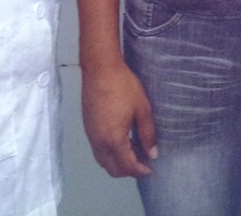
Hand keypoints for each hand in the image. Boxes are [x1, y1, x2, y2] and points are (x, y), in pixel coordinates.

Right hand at [82, 61, 156, 176]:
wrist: (100, 68)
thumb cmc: (123, 86)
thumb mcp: (142, 108)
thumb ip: (147, 134)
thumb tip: (153, 154)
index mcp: (113, 139)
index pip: (126, 166)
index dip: (140, 171)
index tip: (151, 169)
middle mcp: (99, 142)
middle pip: (112, 169)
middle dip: (128, 171)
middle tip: (144, 163)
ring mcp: (91, 135)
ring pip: (103, 161)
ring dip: (118, 163)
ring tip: (134, 154)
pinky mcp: (87, 127)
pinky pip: (98, 150)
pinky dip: (110, 154)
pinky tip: (121, 143)